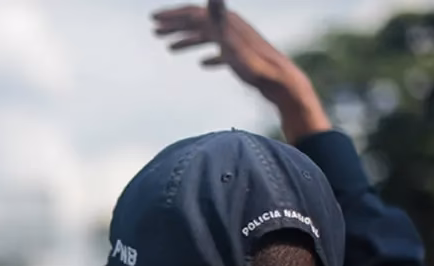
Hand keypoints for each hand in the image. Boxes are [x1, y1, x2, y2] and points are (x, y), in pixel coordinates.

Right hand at [152, 2, 331, 142]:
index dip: (171, 16)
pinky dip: (208, 55)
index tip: (152, 22)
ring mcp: (238, 41)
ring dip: (187, 40)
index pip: (193, 14)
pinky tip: (203, 64)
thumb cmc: (256, 66)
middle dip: (175, 26)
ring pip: (208, 36)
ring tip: (170, 49)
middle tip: (154, 32)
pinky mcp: (244, 56)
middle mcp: (231, 27)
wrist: (281, 83)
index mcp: (225, 22)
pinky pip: (221, 52)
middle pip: (198, 22)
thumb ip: (219, 19)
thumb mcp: (233, 43)